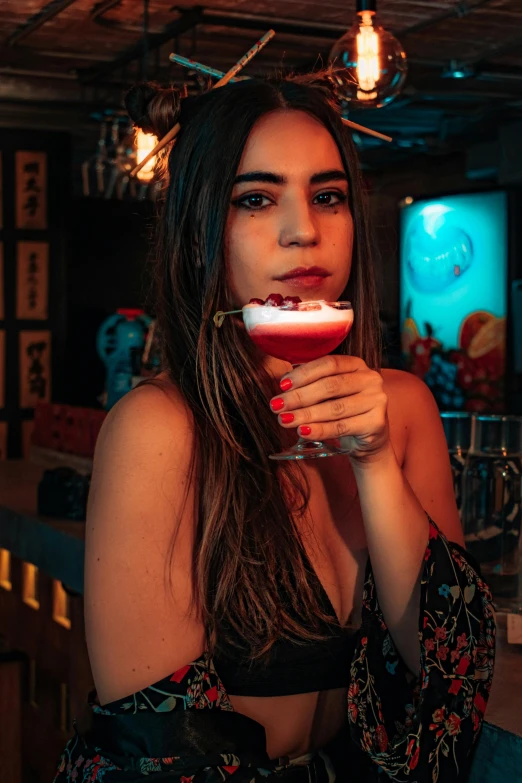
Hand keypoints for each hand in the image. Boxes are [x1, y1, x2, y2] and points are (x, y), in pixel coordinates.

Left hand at [269, 355, 389, 460]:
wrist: (369, 439)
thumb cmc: (344, 411)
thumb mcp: (331, 393)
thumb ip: (313, 383)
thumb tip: (284, 384)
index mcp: (357, 364)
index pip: (329, 364)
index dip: (304, 374)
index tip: (282, 385)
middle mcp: (370, 379)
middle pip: (330, 386)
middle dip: (299, 396)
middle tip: (277, 405)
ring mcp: (376, 401)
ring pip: (334, 408)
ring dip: (305, 414)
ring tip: (284, 420)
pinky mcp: (376, 423)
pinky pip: (342, 427)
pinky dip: (319, 430)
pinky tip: (303, 431)